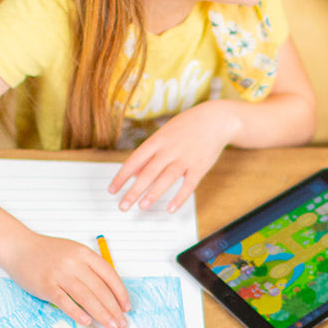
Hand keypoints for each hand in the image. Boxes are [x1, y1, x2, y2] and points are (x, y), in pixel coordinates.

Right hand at [2, 231, 131, 327]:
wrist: (19, 248)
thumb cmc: (48, 253)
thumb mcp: (74, 252)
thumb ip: (90, 268)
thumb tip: (108, 292)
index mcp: (84, 254)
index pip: (110, 275)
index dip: (121, 293)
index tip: (127, 307)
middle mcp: (75, 263)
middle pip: (100, 289)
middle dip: (114, 308)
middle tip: (121, 323)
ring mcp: (60, 274)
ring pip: (86, 297)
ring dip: (102, 314)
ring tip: (111, 326)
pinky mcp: (46, 286)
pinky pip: (65, 302)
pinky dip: (77, 313)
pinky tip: (87, 322)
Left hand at [108, 101, 239, 211]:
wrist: (215, 119)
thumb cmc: (187, 127)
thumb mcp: (164, 135)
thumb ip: (150, 154)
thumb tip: (134, 174)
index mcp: (157, 140)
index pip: (134, 160)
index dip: (122, 177)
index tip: (112, 190)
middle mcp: (169, 149)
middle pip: (148, 173)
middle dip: (134, 191)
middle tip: (123, 205)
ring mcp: (185, 158)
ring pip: (166, 179)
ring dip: (153, 194)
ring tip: (142, 206)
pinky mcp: (200, 166)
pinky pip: (188, 185)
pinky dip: (179, 198)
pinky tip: (170, 209)